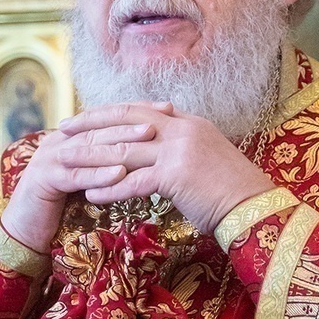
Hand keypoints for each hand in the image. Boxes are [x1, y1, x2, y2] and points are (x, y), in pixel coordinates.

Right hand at [0, 121, 154, 254]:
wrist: (26, 230)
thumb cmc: (63, 206)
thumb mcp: (90, 177)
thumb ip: (110, 161)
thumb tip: (150, 151)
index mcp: (73, 136)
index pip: (109, 117)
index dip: (138, 110)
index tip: (168, 108)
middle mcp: (60, 141)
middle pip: (101, 128)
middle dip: (133, 122)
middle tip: (162, 119)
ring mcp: (49, 158)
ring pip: (90, 148)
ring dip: (120, 143)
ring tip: (148, 140)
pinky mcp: (44, 180)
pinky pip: (76, 176)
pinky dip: (98, 174)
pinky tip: (120, 173)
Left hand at [60, 103, 273, 235]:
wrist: (256, 208)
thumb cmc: (231, 192)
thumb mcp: (204, 159)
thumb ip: (180, 150)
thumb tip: (157, 156)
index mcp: (187, 123)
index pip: (138, 109)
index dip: (108, 112)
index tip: (84, 116)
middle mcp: (182, 129)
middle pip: (125, 121)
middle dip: (90, 124)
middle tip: (63, 130)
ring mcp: (179, 150)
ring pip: (124, 151)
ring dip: (92, 159)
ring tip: (66, 164)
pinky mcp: (177, 175)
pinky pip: (134, 180)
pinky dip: (110, 187)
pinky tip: (90, 194)